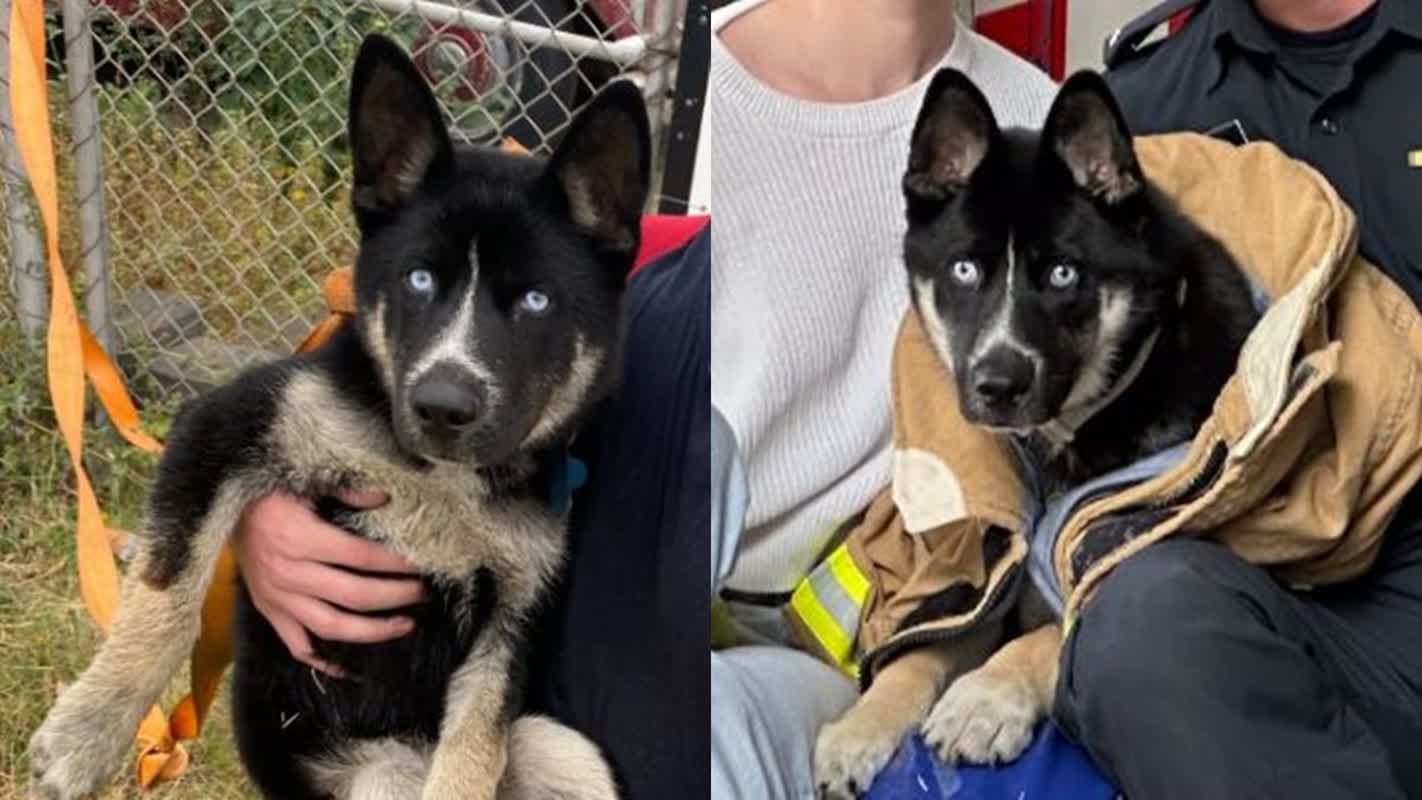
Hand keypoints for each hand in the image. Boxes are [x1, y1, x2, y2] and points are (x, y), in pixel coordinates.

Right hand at [234, 489, 425, 674]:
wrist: (221, 508)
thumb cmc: (270, 493)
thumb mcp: (306, 481)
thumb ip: (347, 492)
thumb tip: (386, 497)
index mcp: (299, 538)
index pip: (359, 557)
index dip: (394, 563)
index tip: (421, 564)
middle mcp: (288, 573)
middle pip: (353, 595)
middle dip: (396, 596)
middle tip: (425, 594)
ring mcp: (277, 598)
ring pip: (331, 627)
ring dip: (373, 631)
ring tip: (405, 625)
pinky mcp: (269, 612)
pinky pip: (298, 646)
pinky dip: (324, 661)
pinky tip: (351, 668)